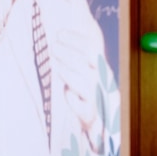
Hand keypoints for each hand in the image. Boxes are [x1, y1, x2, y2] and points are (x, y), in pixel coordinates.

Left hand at [53, 27, 103, 151]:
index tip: (60, 33)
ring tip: (55, 64)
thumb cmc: (88, 92)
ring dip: (68, 71)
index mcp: (101, 66)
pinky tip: (65, 91)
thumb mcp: (86, 71)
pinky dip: (72, 96)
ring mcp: (97, 96)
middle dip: (70, 51)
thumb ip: (79, 55)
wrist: (98, 122)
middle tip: (54, 46)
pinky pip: (80, 104)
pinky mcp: (89, 114)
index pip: (93, 47)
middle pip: (89, 62)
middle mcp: (103, 80)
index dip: (75, 38)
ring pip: (84, 81)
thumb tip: (61, 33)